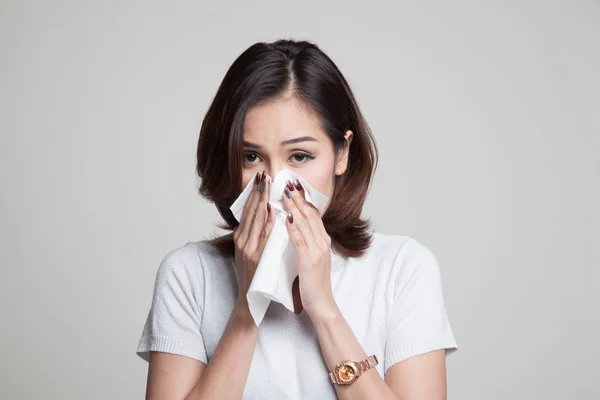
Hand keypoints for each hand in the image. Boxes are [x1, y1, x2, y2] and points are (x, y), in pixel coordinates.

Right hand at [232, 171, 274, 312]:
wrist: (250, 300)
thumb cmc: (254, 276)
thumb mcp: (251, 252)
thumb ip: (255, 235)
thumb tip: (265, 216)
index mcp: (241, 238)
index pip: (248, 210)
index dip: (254, 193)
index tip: (261, 177)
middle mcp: (241, 241)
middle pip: (250, 211)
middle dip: (257, 192)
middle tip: (264, 174)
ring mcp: (248, 249)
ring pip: (255, 220)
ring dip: (261, 200)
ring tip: (267, 185)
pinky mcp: (255, 257)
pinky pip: (262, 236)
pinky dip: (266, 222)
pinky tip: (271, 210)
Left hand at [281, 178, 337, 319]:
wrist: (322, 304)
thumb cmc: (313, 282)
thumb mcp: (312, 257)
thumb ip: (307, 241)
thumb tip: (295, 226)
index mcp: (322, 240)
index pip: (314, 214)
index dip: (304, 199)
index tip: (295, 186)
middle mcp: (322, 242)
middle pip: (310, 214)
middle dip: (299, 197)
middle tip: (289, 182)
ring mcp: (317, 251)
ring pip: (305, 224)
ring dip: (294, 207)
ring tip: (285, 193)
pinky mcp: (309, 261)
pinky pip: (300, 241)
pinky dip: (293, 228)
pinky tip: (286, 218)